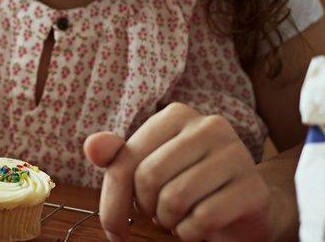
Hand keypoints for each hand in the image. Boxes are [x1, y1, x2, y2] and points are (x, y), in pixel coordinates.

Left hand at [84, 103, 272, 241]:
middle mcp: (209, 126)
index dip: (112, 200)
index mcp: (176, 115)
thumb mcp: (145, 167)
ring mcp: (237, 154)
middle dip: (145, 208)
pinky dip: (191, 233)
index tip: (114, 228)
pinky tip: (198, 226)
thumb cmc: (186, 183)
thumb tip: (92, 146)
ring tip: (179, 217)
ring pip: (175, 199)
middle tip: (158, 214)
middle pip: (148, 177)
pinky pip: (203, 219)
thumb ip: (116, 157)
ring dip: (169, 220)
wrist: (245, 206)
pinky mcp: (254, 188)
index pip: (126, 159)